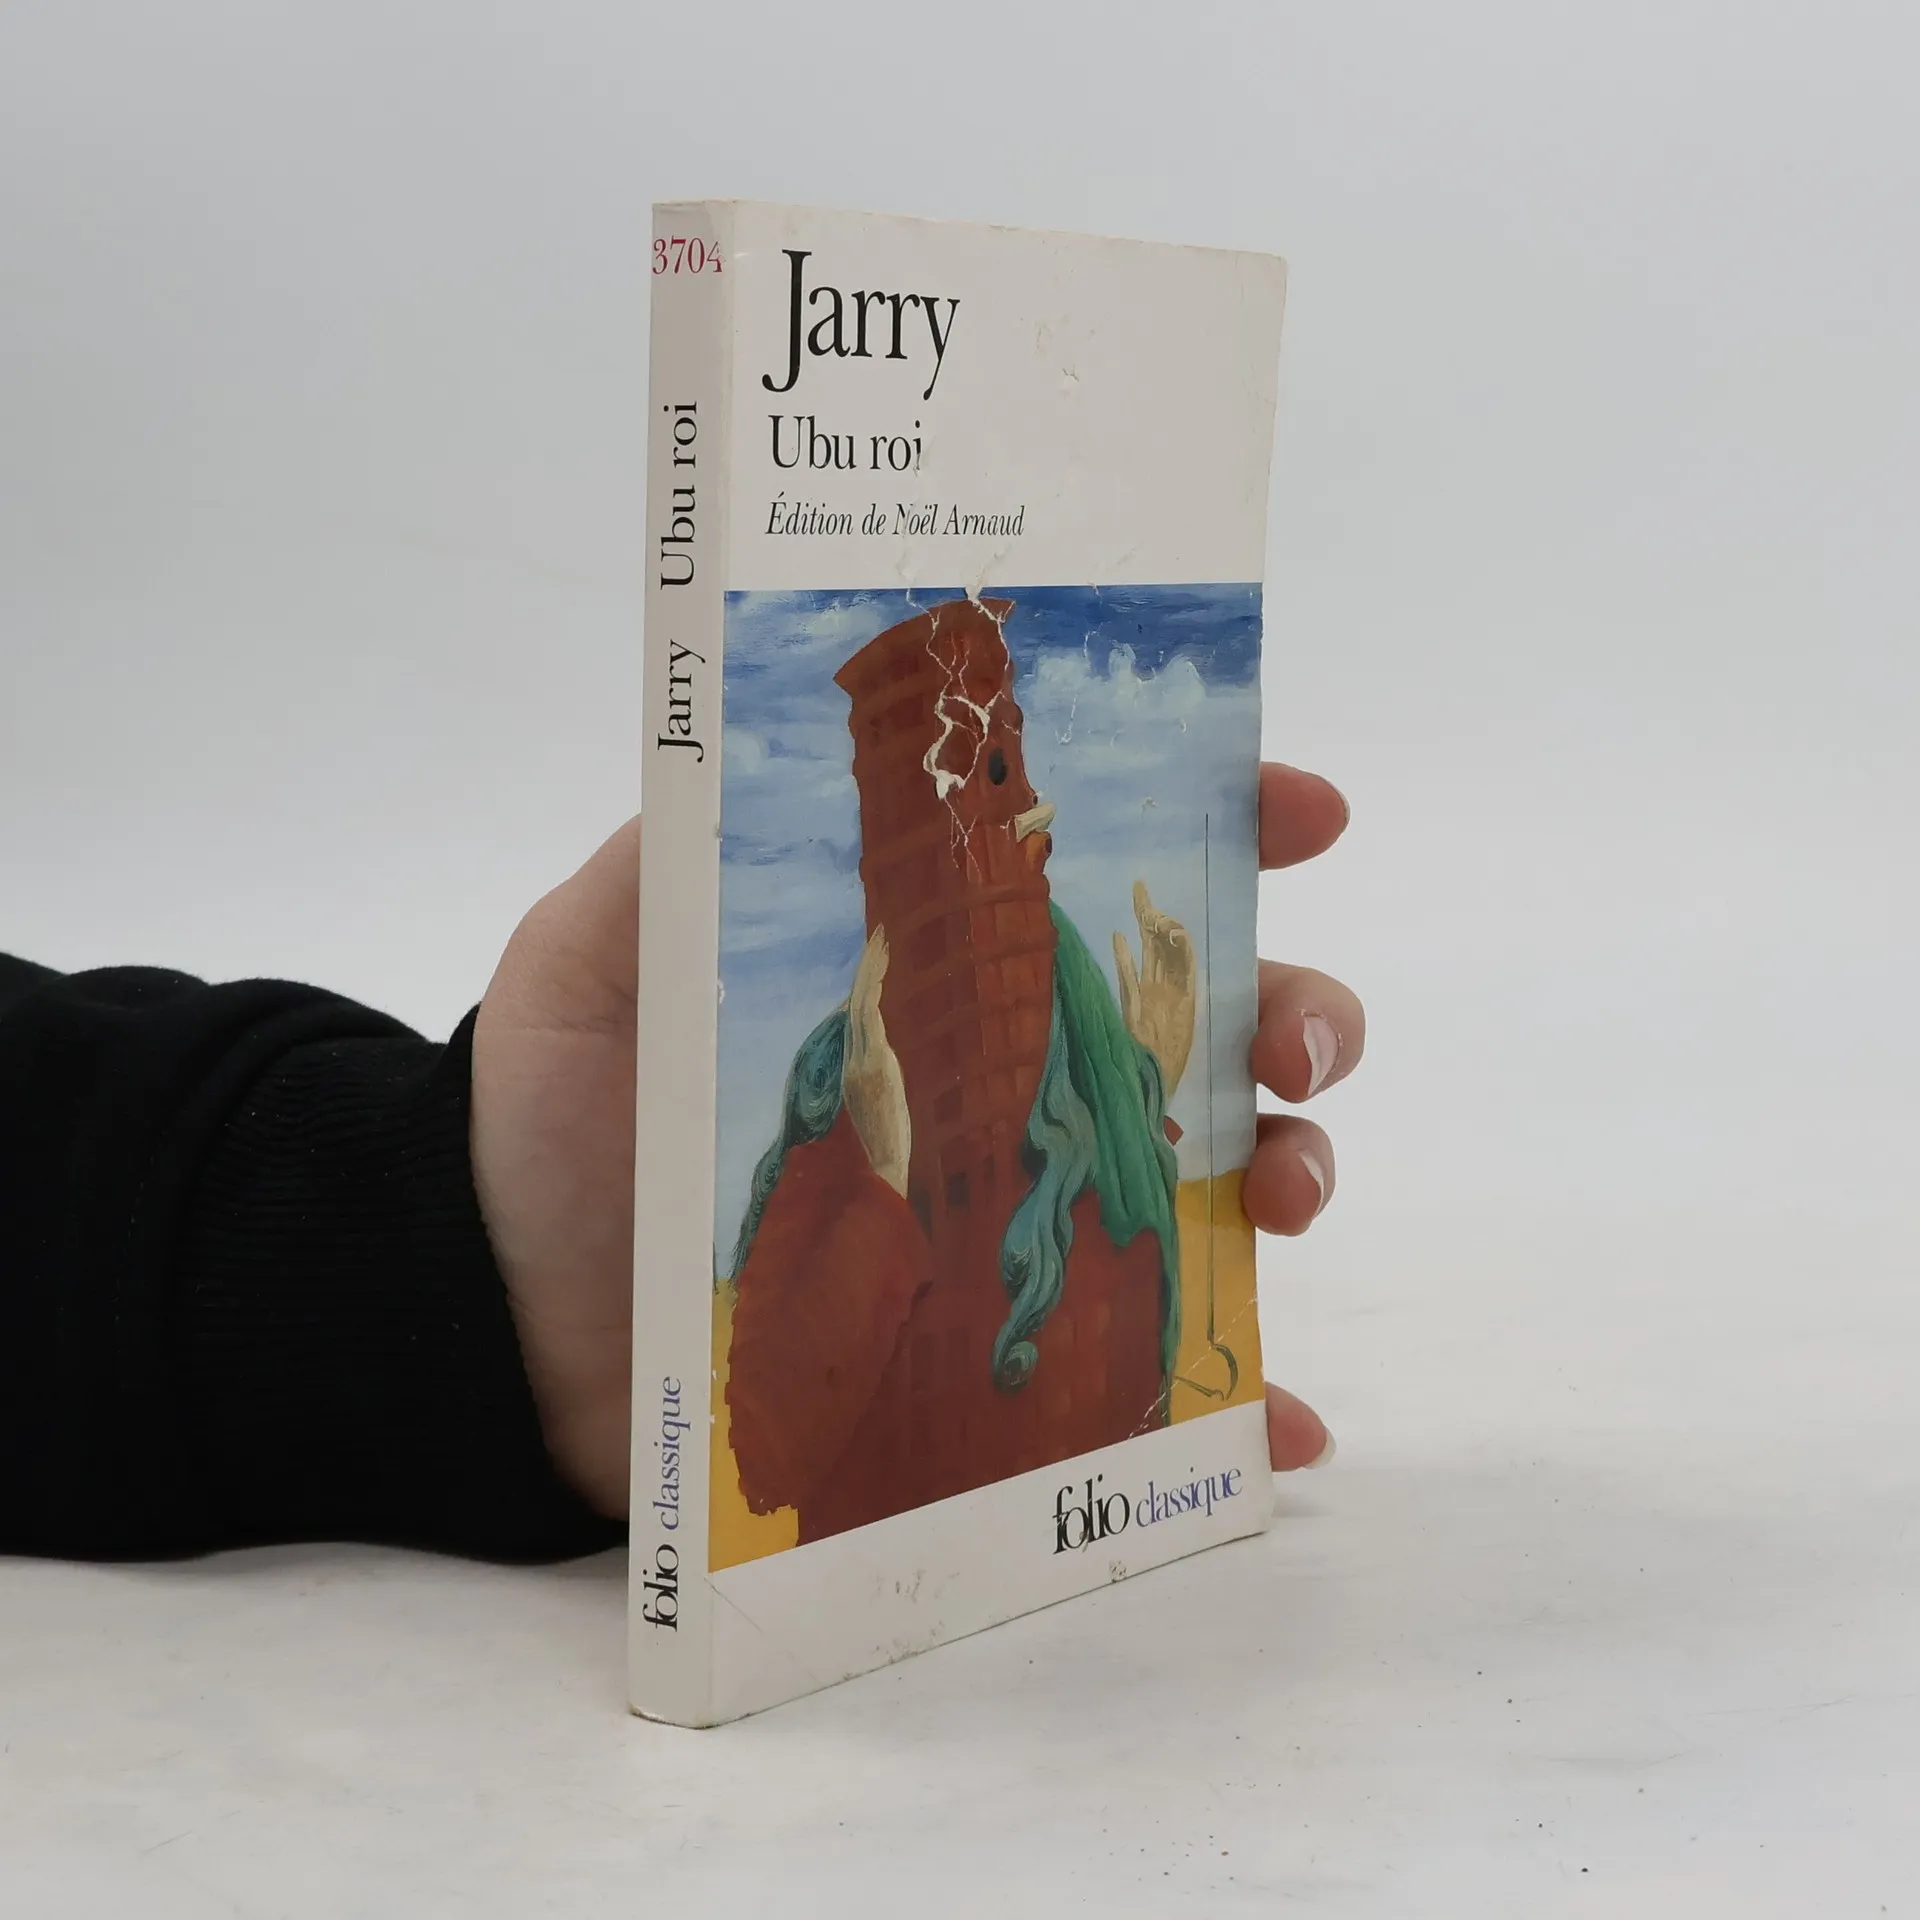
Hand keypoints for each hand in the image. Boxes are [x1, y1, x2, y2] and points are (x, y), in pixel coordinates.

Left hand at [470, 762, 1363, 1514]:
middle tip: (1296, 1044)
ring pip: (1206, 1183)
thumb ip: (668, 861)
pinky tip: (1279, 1424)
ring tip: (1289, 1199)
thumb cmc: (557, 1123)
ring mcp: (1004, 1219)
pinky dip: (1231, 1401)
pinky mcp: (985, 1347)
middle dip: (1296, 1012)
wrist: (501, 1323)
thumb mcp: (592, 960)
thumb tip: (748, 741)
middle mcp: (996, 1088)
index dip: (1218, 831)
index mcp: (932, 978)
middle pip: (1197, 1032)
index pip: (1095, 887)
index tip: (1298, 812)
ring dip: (1295, 1177)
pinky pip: (1138, 1375)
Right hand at [842, 925, 910, 1196]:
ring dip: (873, 968)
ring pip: (862, 1004)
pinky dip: (874, 987)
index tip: (876, 964)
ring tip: (883, 938)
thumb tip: (897, 1064)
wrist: (880, 1177)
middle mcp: (854, 1063)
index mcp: (857, 1072)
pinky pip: (870, 1016)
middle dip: (868, 969)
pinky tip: (884, 965)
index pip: (857, 1020)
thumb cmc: (888, 1155)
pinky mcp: (873, 1066)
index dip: (863, 989)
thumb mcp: (889, 1112)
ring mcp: (862, 1063)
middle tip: (881, 934)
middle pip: (857, 1004)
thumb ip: (888, 1085)